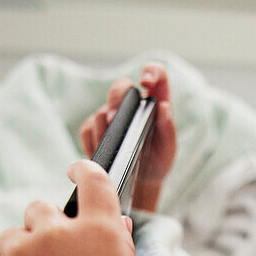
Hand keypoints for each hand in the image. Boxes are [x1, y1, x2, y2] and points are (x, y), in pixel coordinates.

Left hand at [0, 161, 142, 255]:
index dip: (82, 170)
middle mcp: (59, 232)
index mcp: (102, 232)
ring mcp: (20, 251)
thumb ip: (118, 251)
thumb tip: (112, 224)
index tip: (75, 169)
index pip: (92, 180)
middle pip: (39, 207)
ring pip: (11, 237)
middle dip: (43, 227)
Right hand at [78, 63, 176, 212]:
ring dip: (104, 132)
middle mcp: (132, 104)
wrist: (138, 183)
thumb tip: (164, 107)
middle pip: (120, 86)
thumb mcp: (168, 151)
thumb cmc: (157, 163)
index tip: (145, 82)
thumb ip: (168, 130)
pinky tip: (103, 156)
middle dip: (114, 100)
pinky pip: (87, 130)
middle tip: (113, 120)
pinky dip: (93, 144)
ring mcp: (111, 115)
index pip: (156, 75)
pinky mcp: (94, 129)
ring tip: (115, 151)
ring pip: (100, 111)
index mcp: (155, 103)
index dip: (151, 72)